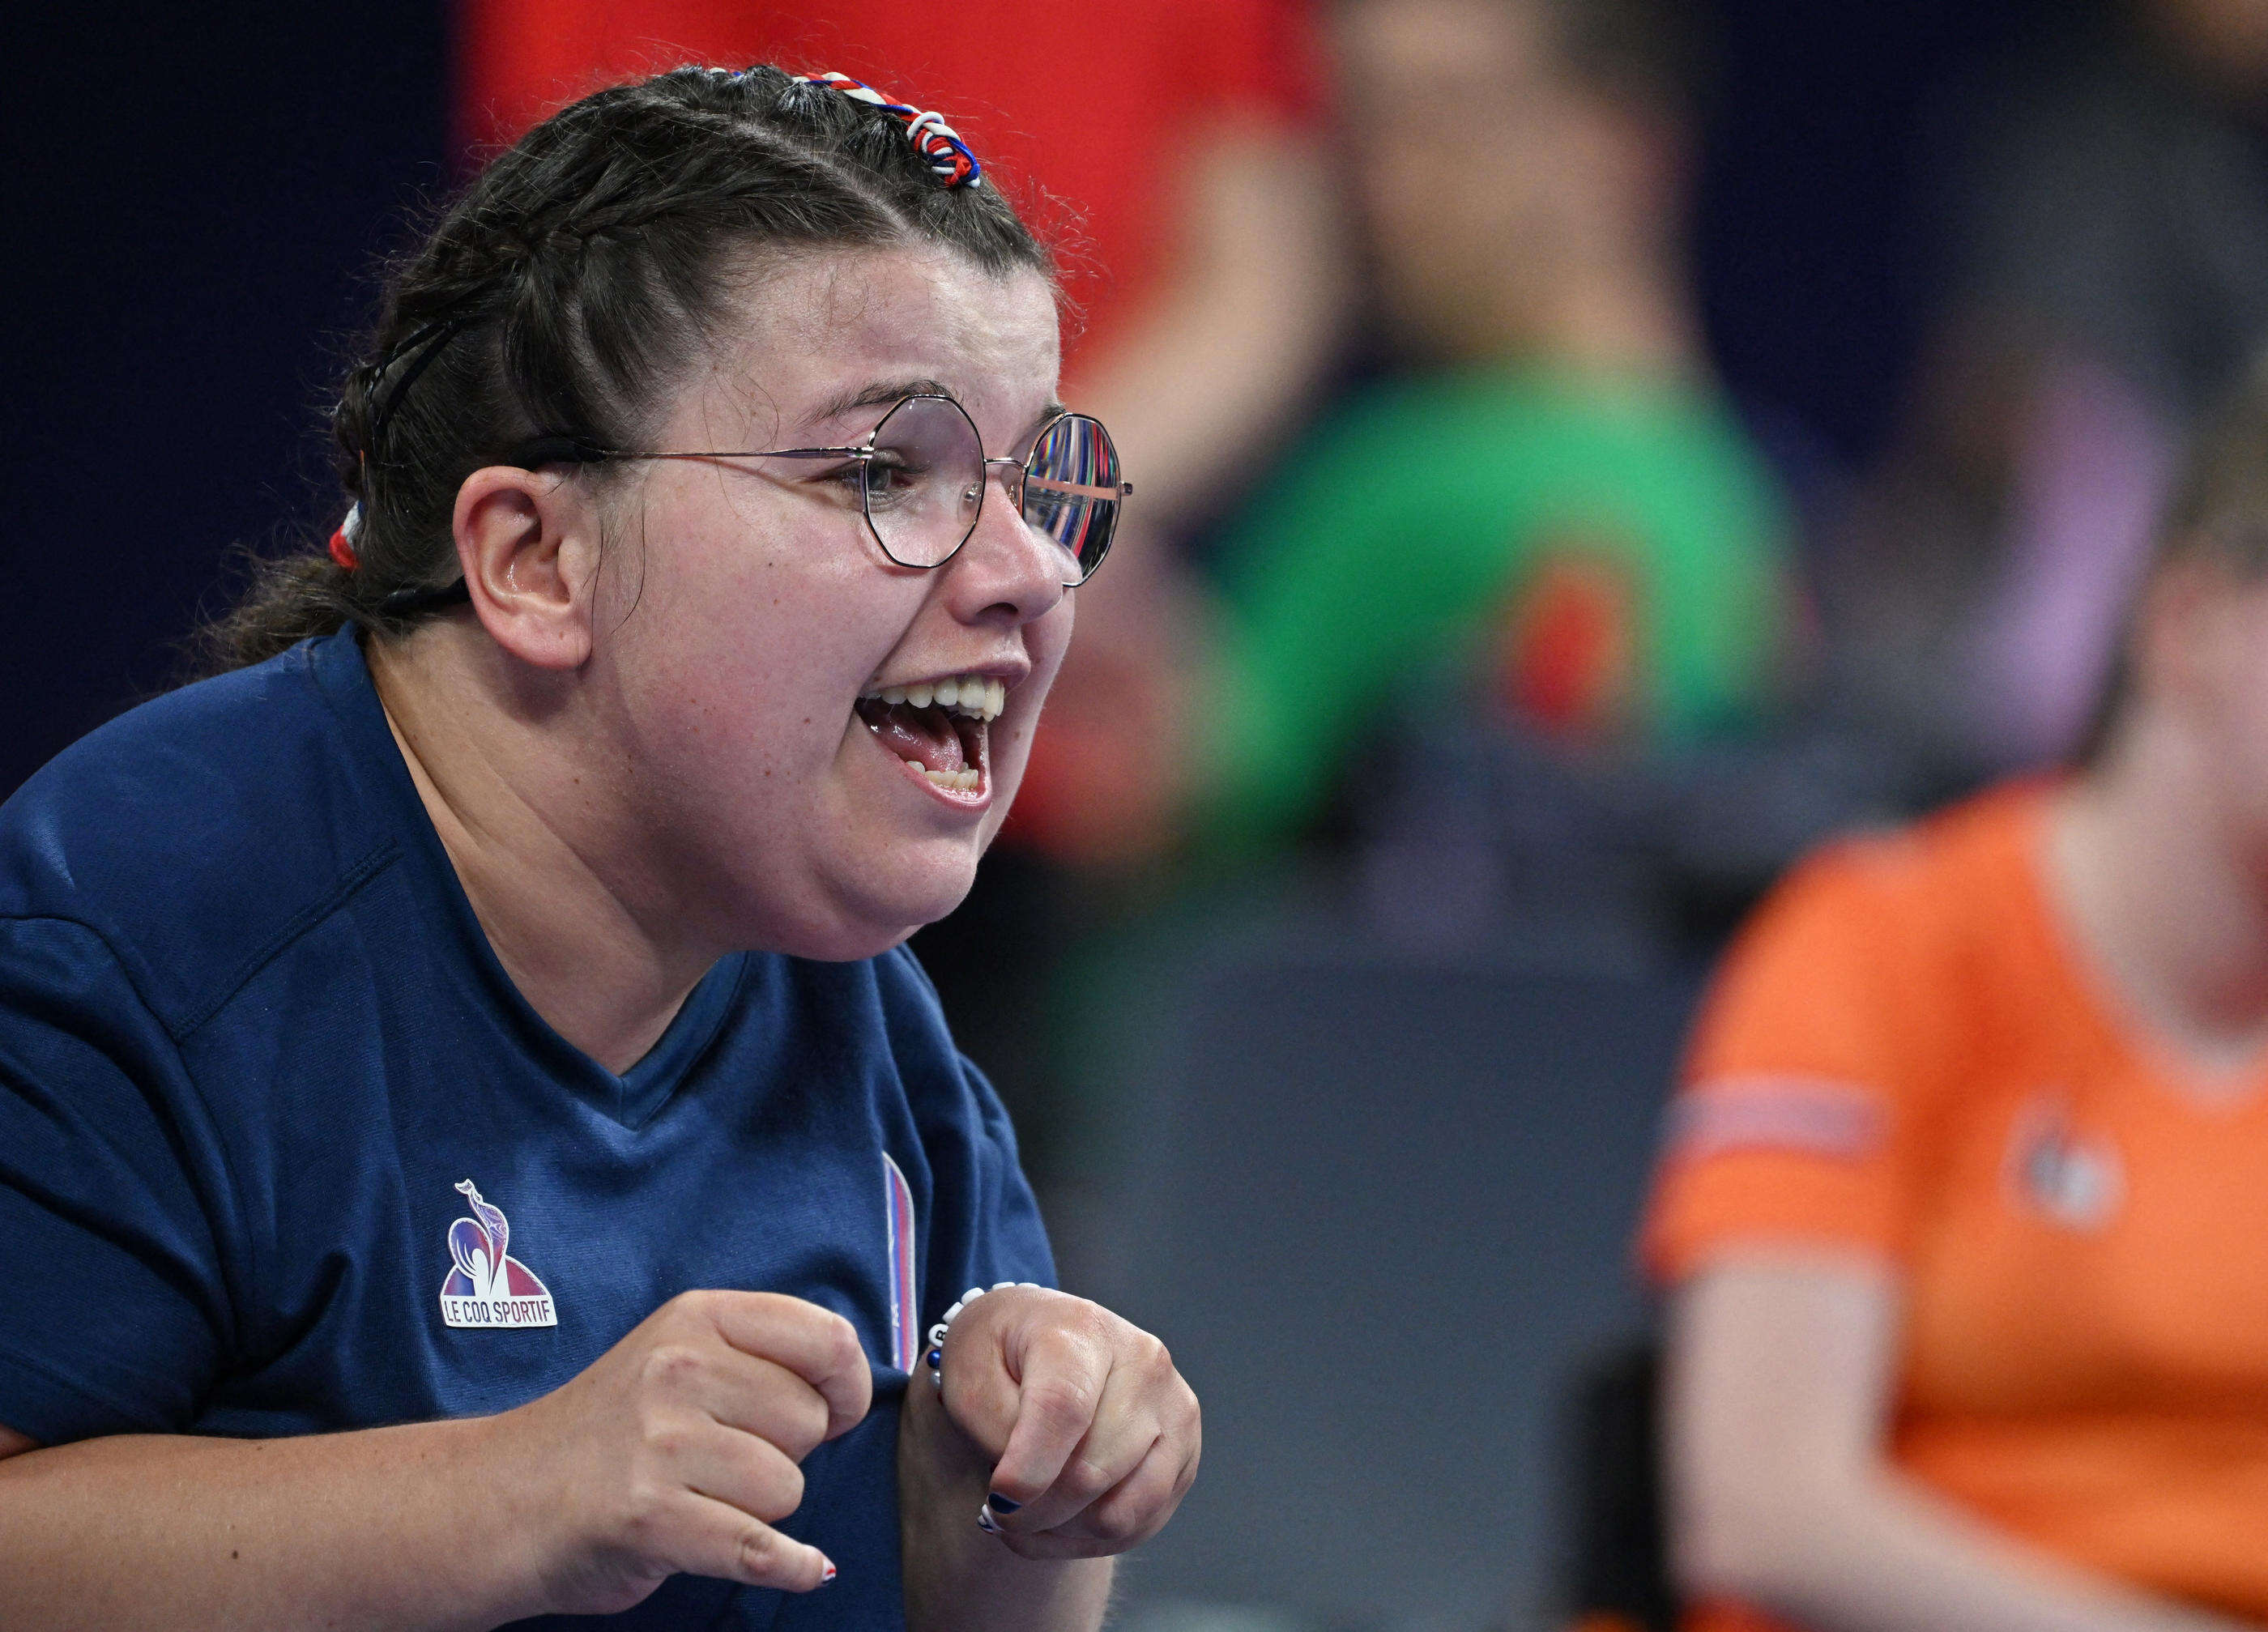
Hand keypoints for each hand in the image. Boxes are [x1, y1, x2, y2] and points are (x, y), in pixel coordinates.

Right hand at [497, 1290, 871, 1613]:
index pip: (826, 1338)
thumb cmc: (609, 1435)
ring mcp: (659, 1442)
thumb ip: (758, 1358)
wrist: (499, 1500)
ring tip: (700, 1500)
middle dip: (787, 1454)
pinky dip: (789, 1566)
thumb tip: (852, 1394)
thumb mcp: (678, 1357)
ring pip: (786, 1488)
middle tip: (725, 1463)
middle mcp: (679, 1368)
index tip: (838, 1412)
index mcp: (697, 1319)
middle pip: (810, 1421)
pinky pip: (758, 1547)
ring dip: (760, 1510)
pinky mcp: (647, 1516)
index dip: (849, 1385)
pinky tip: (804, 1568)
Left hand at [936, 1288, 1199, 1559]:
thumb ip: (997, 1431)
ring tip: (1027, 1514)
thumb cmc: (1000, 1356)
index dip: (1029, 1469)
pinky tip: (1057, 1518)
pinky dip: (1087, 1539)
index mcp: (1084, 1330)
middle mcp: (1144, 1363)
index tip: (997, 1502)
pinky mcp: (1184, 1454)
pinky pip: (1138, 1526)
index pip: (1065, 1409)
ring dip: (1062, 1531)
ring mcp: (1174, 1410)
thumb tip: (1024, 1495)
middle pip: (1092, 1471)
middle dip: (1034, 1511)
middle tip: (998, 1511)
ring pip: (1120, 1513)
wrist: (1038, 1339)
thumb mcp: (971, 1377)